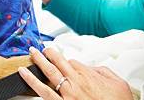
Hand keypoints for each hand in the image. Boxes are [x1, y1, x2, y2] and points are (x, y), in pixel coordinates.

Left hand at [18, 47, 132, 99]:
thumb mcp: (117, 82)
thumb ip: (102, 72)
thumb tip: (93, 68)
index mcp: (87, 75)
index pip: (71, 61)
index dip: (67, 60)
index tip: (65, 61)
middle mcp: (75, 83)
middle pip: (56, 63)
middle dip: (47, 54)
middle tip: (39, 49)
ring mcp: (67, 95)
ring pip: (48, 75)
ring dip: (37, 64)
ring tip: (29, 56)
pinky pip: (45, 94)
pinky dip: (34, 84)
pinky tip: (26, 77)